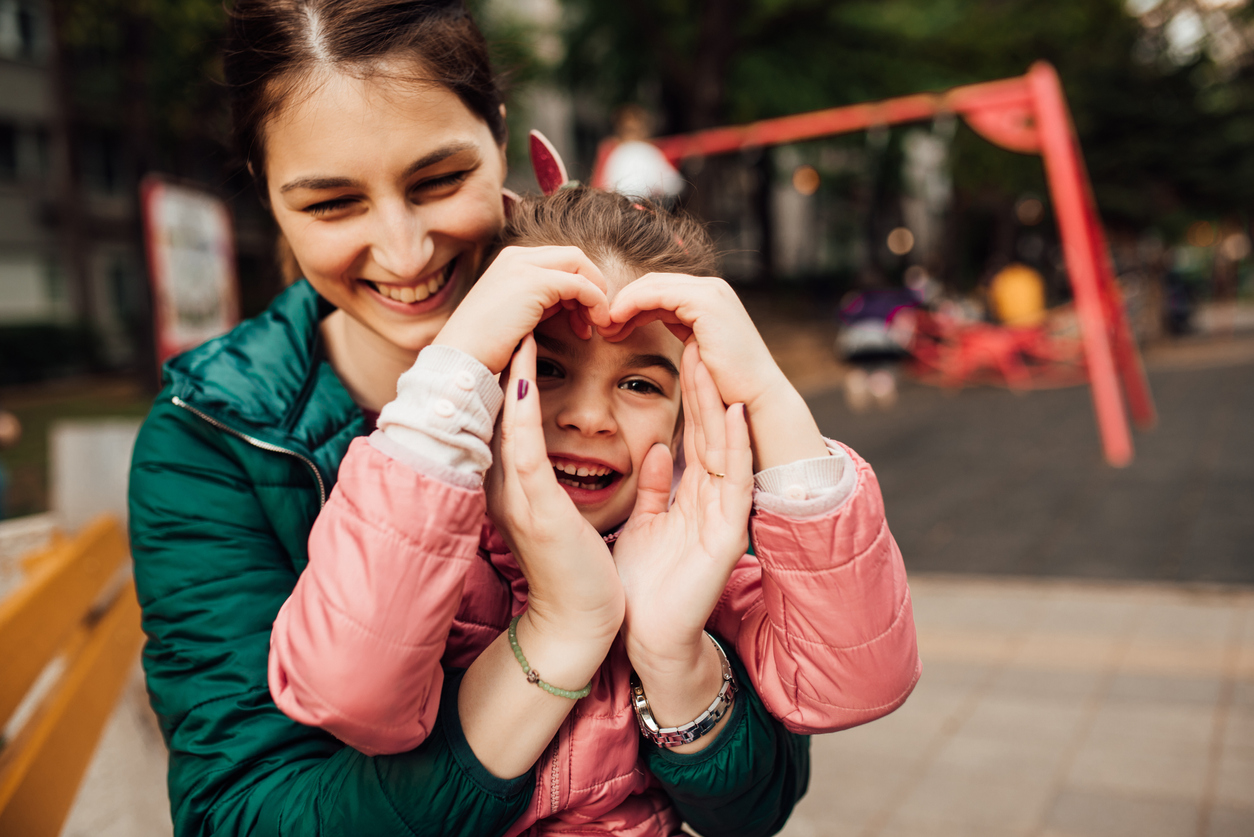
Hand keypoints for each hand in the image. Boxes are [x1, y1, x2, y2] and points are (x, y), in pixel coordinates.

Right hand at [435, 246, 610, 373]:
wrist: (462, 356)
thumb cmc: (486, 345)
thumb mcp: (517, 314)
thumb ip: (542, 301)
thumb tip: (572, 303)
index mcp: (511, 261)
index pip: (559, 260)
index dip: (578, 285)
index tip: (581, 318)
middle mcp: (517, 256)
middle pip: (573, 257)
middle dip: (592, 285)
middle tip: (594, 319)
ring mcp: (524, 266)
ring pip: (579, 265)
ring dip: (596, 294)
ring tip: (595, 324)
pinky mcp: (534, 283)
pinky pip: (580, 285)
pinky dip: (595, 302)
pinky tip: (594, 324)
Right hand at [486, 334, 624, 644]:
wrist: (579, 624)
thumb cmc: (578, 570)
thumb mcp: (559, 511)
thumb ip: (552, 473)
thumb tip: (556, 441)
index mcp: (515, 484)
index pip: (509, 416)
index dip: (510, 372)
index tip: (520, 330)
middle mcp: (506, 484)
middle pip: (498, 409)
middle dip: (501, 360)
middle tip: (509, 312)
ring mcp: (516, 494)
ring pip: (506, 417)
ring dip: (510, 367)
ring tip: (515, 322)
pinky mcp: (535, 506)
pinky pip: (524, 446)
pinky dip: (521, 405)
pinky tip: (524, 370)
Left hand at [600, 273, 784, 409]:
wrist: (756, 400)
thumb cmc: (728, 387)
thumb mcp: (700, 351)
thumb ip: (684, 333)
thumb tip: (660, 330)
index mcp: (710, 299)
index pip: (660, 290)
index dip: (632, 306)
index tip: (610, 327)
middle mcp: (712, 289)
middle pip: (653, 283)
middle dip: (624, 302)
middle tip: (601, 325)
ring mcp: (710, 292)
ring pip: (651, 286)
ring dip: (623, 304)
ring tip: (605, 326)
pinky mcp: (705, 302)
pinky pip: (655, 295)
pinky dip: (631, 305)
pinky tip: (616, 323)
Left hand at [613, 341, 752, 676]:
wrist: (644, 638)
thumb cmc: (640, 586)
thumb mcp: (645, 523)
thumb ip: (654, 488)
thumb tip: (657, 449)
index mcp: (691, 496)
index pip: (691, 433)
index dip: (687, 393)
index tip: (679, 349)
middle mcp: (712, 500)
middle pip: (709, 431)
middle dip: (704, 385)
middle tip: (698, 336)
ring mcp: (723, 516)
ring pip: (724, 447)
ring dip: (718, 403)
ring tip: (713, 359)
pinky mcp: (727, 535)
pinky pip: (733, 483)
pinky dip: (735, 446)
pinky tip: (734, 413)